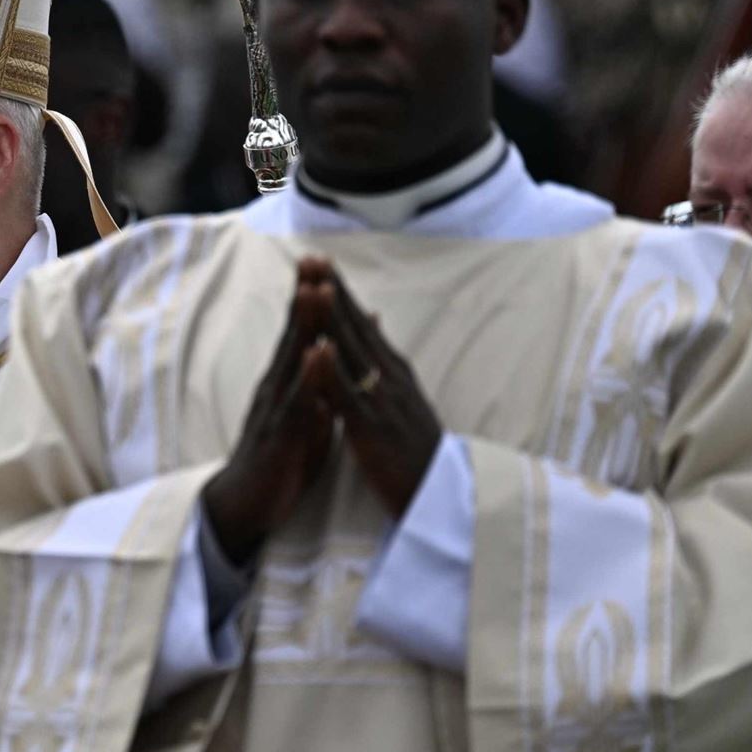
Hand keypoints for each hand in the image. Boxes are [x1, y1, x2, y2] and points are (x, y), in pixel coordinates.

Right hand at [202, 258, 337, 565]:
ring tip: (315, 291)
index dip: (311, 298)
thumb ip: (320, 381)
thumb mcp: (306, 412)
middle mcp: (276, 387)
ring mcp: (275, 409)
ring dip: (304, 325)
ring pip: (292, 360)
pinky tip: (316, 354)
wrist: (245, 506)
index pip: (300, 332)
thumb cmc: (281, 458)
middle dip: (304, 297)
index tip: (322, 262)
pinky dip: (307, 376)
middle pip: (293, 335)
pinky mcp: (278, 435)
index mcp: (286, 382)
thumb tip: (337, 348)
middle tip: (313, 260)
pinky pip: (295, 402)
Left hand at [309, 260, 442, 518]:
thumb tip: (372, 320)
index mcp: (392, 370)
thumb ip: (383, 359)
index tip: (317, 262)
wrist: (438, 493)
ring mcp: (381, 398)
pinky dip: (334, 369)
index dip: (338, 292)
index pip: (359, 322)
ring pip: (352, 351)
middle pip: (355, 326)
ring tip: (313, 285)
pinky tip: (319, 347)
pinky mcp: (372, 426)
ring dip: (332, 317)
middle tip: (312, 257)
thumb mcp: (401, 395)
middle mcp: (389, 376)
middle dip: (332, 291)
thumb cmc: (414, 447)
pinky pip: (349, 394)